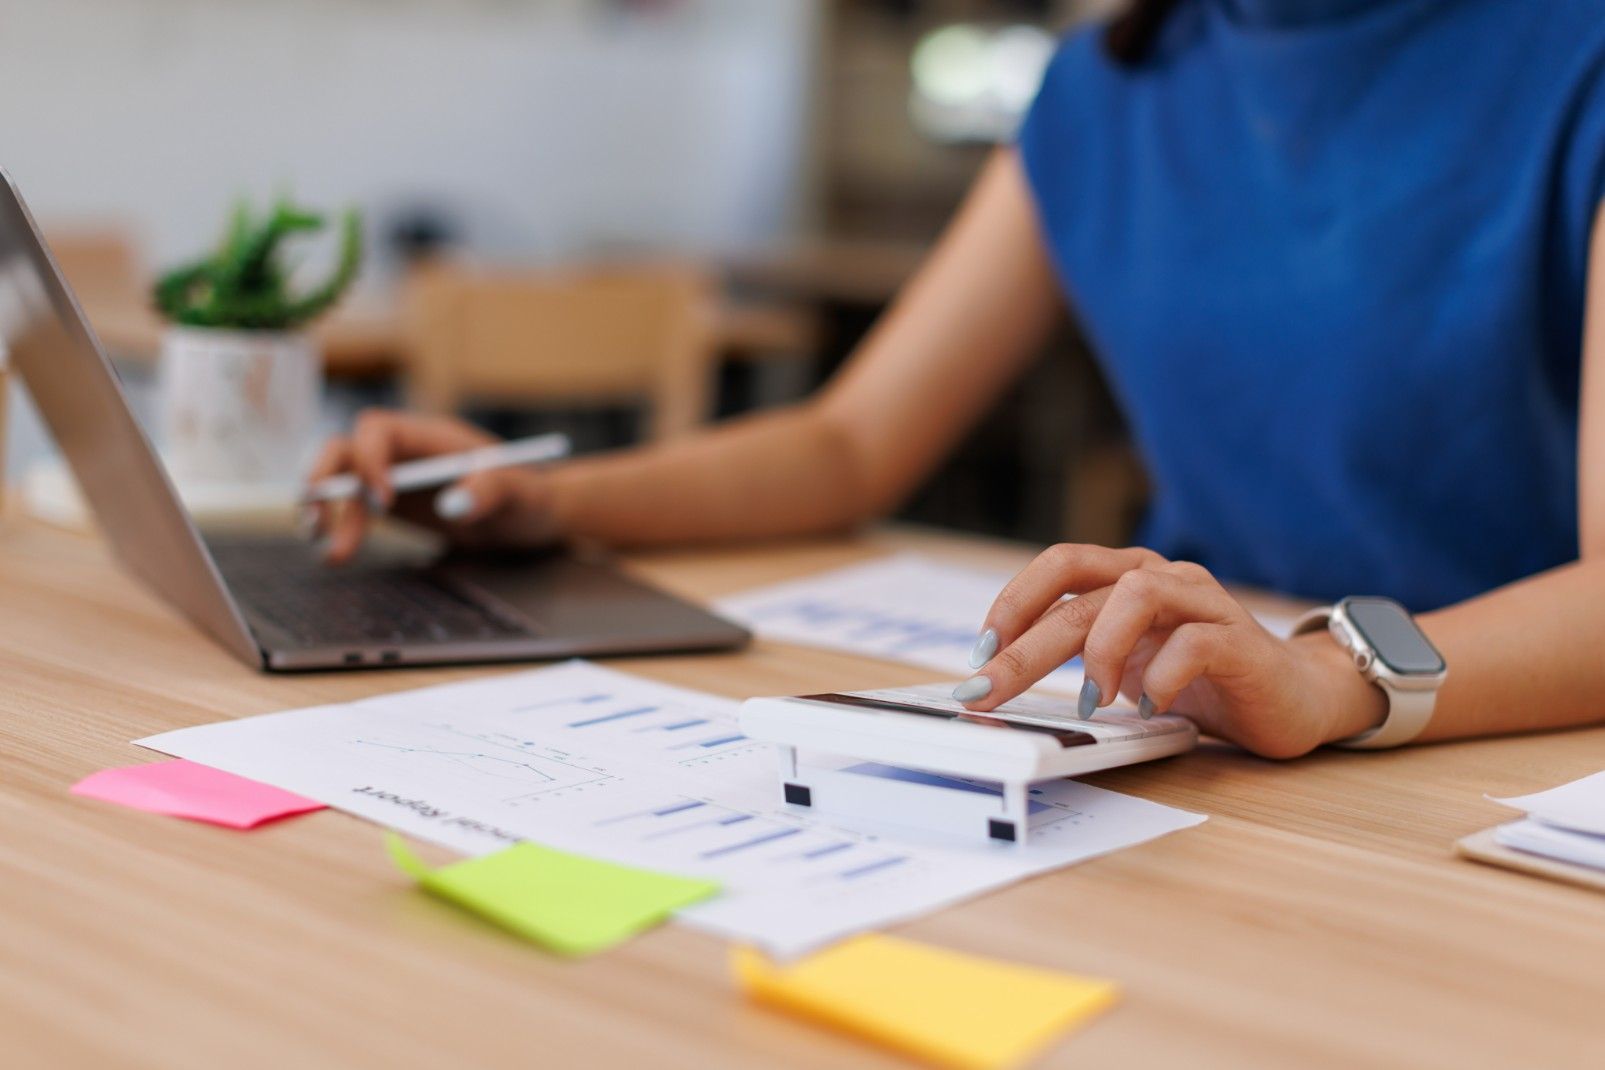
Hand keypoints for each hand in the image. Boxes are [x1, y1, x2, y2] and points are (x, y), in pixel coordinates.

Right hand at [304, 409, 563, 562]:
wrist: (530, 517)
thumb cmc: (529, 497)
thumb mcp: (522, 494)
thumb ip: (492, 491)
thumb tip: (453, 505)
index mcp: (432, 436)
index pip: (379, 430)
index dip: (370, 461)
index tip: (384, 502)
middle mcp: (406, 450)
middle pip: (345, 449)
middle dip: (326, 481)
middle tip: (319, 522)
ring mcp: (394, 475)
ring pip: (341, 479)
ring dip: (325, 510)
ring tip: (326, 549)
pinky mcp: (391, 502)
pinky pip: (352, 506)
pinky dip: (339, 525)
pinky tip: (336, 554)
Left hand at [955, 544, 1386, 757]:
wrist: (1294, 699)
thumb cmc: (1201, 681)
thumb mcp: (1127, 666)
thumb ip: (1081, 658)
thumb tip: (1002, 681)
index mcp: (1130, 577)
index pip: (1061, 565)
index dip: (1013, 602)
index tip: (979, 655)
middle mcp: (1164, 578)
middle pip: (1081, 594)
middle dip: (1024, 646)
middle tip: (989, 689)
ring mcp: (1205, 604)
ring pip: (1137, 595)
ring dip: (1099, 651)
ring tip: (1092, 700)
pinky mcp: (1240, 641)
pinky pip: (1194, 642)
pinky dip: (1161, 677)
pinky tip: (1150, 707)